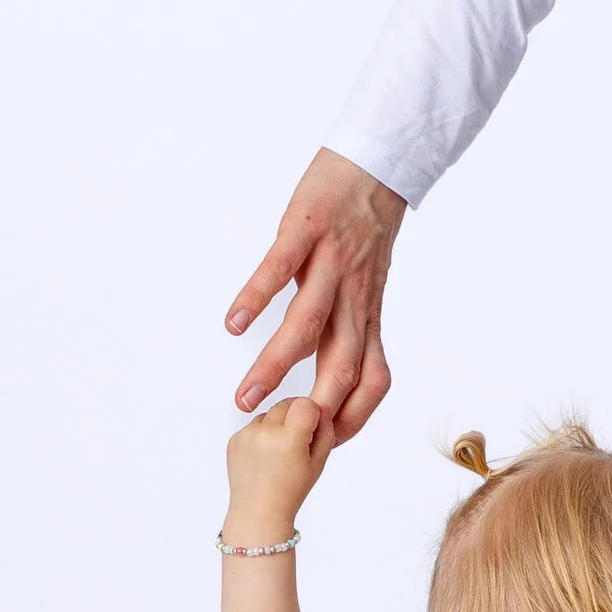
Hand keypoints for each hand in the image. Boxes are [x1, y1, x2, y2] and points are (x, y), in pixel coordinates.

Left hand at [223, 396, 335, 542]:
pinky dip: (261, 435)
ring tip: (279, 452)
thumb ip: (325, 431)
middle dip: (295, 416)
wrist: (258, 511)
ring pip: (269, 413)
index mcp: (290, 439)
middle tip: (297, 441)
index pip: (306, 404)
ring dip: (277, 425)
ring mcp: (247, 435)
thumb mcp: (318, 462)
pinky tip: (265, 457)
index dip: (312, 415)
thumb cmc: (290, 491)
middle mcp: (266, 433)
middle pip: (286, 404)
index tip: (312, 430)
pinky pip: (253, 425)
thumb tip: (322, 410)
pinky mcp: (235, 439)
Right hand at [226, 150, 405, 438]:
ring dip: (276, 364)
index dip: (353, 417)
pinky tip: (234, 322)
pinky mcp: (308, 230)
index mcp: (367, 314)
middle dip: (310, 408)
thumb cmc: (365, 231)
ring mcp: (331, 263)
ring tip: (245, 394)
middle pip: (340, 364)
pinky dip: (257, 296)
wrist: (377, 166)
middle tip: (277, 438)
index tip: (321, 445)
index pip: (373, 380)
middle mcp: (355, 296)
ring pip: (308, 324)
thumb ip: (348, 328)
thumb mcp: (367, 288)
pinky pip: (281, 268)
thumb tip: (329, 373)